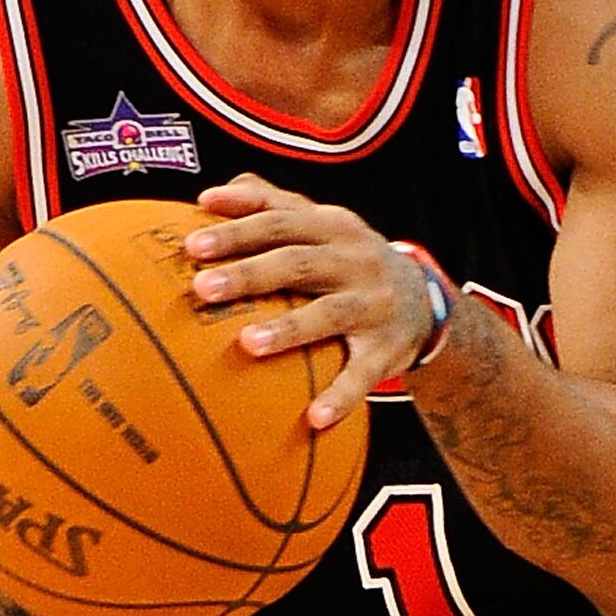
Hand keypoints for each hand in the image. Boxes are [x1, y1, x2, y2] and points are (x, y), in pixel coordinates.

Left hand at [185, 174, 441, 427]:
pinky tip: (315, 419)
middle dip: (249, 274)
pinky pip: (363, 375)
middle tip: (202, 288)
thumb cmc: (347, 259)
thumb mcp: (318, 222)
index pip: (279, 221)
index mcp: (330, 226)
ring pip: (328, 315)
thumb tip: (209, 197)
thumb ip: (268, 202)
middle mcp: (354, 261)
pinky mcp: (386, 350)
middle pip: (297, 263)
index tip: (192, 244)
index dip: (237, 230)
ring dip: (288, 329)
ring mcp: (372, 306)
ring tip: (247, 343)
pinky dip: (341, 397)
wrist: (423, 300)